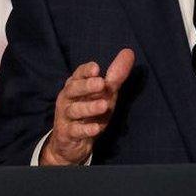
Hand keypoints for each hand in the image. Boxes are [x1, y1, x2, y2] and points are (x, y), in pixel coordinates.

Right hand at [40, 48, 134, 165]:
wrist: (72, 143)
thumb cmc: (90, 112)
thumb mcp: (105, 94)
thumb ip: (116, 75)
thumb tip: (129, 52)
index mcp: (75, 85)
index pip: (78, 74)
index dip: (86, 71)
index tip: (97, 68)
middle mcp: (68, 98)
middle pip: (73, 89)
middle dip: (86, 86)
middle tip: (101, 83)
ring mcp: (66, 116)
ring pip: (75, 110)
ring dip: (89, 107)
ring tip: (104, 105)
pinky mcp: (67, 134)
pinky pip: (75, 131)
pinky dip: (86, 129)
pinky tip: (96, 128)